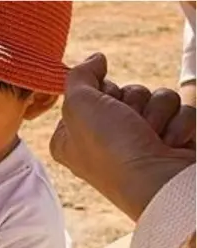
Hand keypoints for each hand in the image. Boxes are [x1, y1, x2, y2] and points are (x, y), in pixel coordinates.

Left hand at [50, 53, 195, 220]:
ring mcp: (138, 143)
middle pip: (125, 91)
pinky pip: (180, 110)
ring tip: (151, 137)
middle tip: (129, 124)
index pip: (90, 92)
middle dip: (132, 101)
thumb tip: (96, 59)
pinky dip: (179, 123)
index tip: (101, 109)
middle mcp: (102, 141)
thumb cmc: (113, 149)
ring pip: (155, 97)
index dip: (100, 93)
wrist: (160, 183)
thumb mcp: (80, 104)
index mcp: (71, 137)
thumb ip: (80, 75)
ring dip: (157, 111)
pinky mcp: (170, 143)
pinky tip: (170, 144)